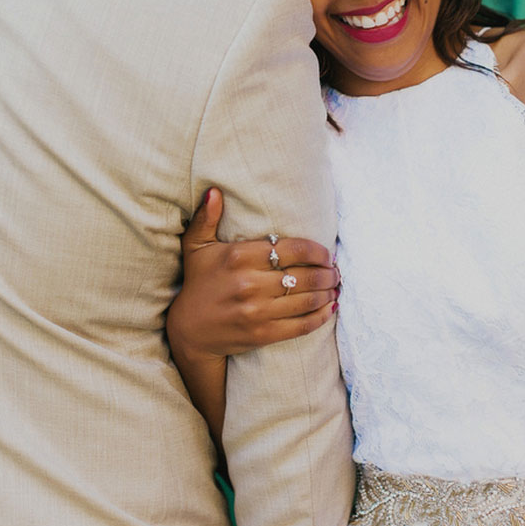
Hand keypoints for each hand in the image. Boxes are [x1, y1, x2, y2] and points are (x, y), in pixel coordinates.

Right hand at [166, 188, 340, 360]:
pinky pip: (302, 325)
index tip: (326, 253)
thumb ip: (207, 218)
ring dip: (328, 292)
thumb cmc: (198, 282)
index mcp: (239, 257)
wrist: (189, 331)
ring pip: (307, 299)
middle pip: (305, 275)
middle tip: (336, 270)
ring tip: (335, 286)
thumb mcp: (196, 246)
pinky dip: (321, 316)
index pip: (293, 249)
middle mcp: (250, 283)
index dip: (317, 251)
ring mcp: (257, 311)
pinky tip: (330, 308)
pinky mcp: (263, 334)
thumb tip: (214, 191)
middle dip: (328, 272)